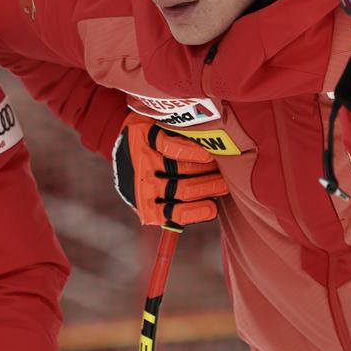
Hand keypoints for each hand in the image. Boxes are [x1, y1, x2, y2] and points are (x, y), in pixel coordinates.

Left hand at [111, 114, 227, 225]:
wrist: (125, 139)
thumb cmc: (150, 171)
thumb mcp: (156, 194)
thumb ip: (178, 205)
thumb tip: (211, 212)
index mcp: (148, 204)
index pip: (176, 214)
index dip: (198, 212)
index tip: (214, 207)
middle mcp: (144, 183)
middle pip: (183, 189)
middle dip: (209, 186)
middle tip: (225, 182)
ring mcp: (143, 159)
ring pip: (181, 168)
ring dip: (205, 168)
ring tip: (218, 166)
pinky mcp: (144, 136)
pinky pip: (170, 146)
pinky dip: (191, 150)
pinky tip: (205, 152)